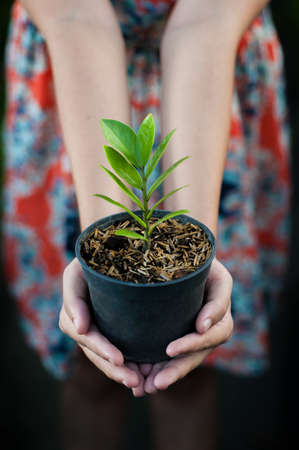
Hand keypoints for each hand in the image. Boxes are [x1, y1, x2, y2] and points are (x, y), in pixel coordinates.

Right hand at [59, 258, 143, 389]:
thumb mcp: (75, 273)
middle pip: (98, 354)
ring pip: (108, 358)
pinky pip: (119, 351)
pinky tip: (146, 374)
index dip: (102, 349)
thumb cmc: (89, 260)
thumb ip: (74, 300)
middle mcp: (83, 327)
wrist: (105, 251)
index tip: (119, 360)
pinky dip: (130, 364)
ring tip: (141, 384)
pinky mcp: (113, 331)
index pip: (87, 337)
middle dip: (115, 370)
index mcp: (73, 315)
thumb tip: (80, 329)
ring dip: (123, 373)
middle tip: (134, 382)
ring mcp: (97, 331)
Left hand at [135, 258, 232, 394]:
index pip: (215, 332)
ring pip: (183, 360)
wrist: (180, 251)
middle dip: (177, 369)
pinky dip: (156, 368)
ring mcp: (193, 332)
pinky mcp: (177, 333)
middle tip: (157, 383)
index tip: (171, 350)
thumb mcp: (212, 270)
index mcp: (221, 311)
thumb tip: (204, 327)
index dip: (194, 342)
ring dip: (165, 375)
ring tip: (145, 388)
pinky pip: (169, 356)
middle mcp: (209, 326)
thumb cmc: (198, 259)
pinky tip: (140, 381)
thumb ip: (216, 299)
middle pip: (197, 354)